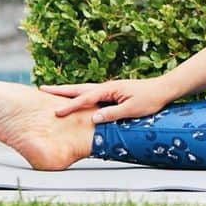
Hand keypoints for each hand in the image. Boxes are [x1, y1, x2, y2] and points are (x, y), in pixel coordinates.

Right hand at [38, 76, 174, 123]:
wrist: (163, 90)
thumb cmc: (150, 99)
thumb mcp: (132, 109)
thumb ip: (112, 114)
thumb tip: (93, 118)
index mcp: (110, 89)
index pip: (86, 98)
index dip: (70, 106)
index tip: (56, 112)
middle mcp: (106, 87)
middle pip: (79, 88)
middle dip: (60, 90)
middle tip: (42, 89)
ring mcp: (108, 89)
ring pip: (83, 90)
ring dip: (67, 91)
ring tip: (51, 92)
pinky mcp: (111, 94)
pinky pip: (90, 95)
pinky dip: (78, 95)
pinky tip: (73, 99)